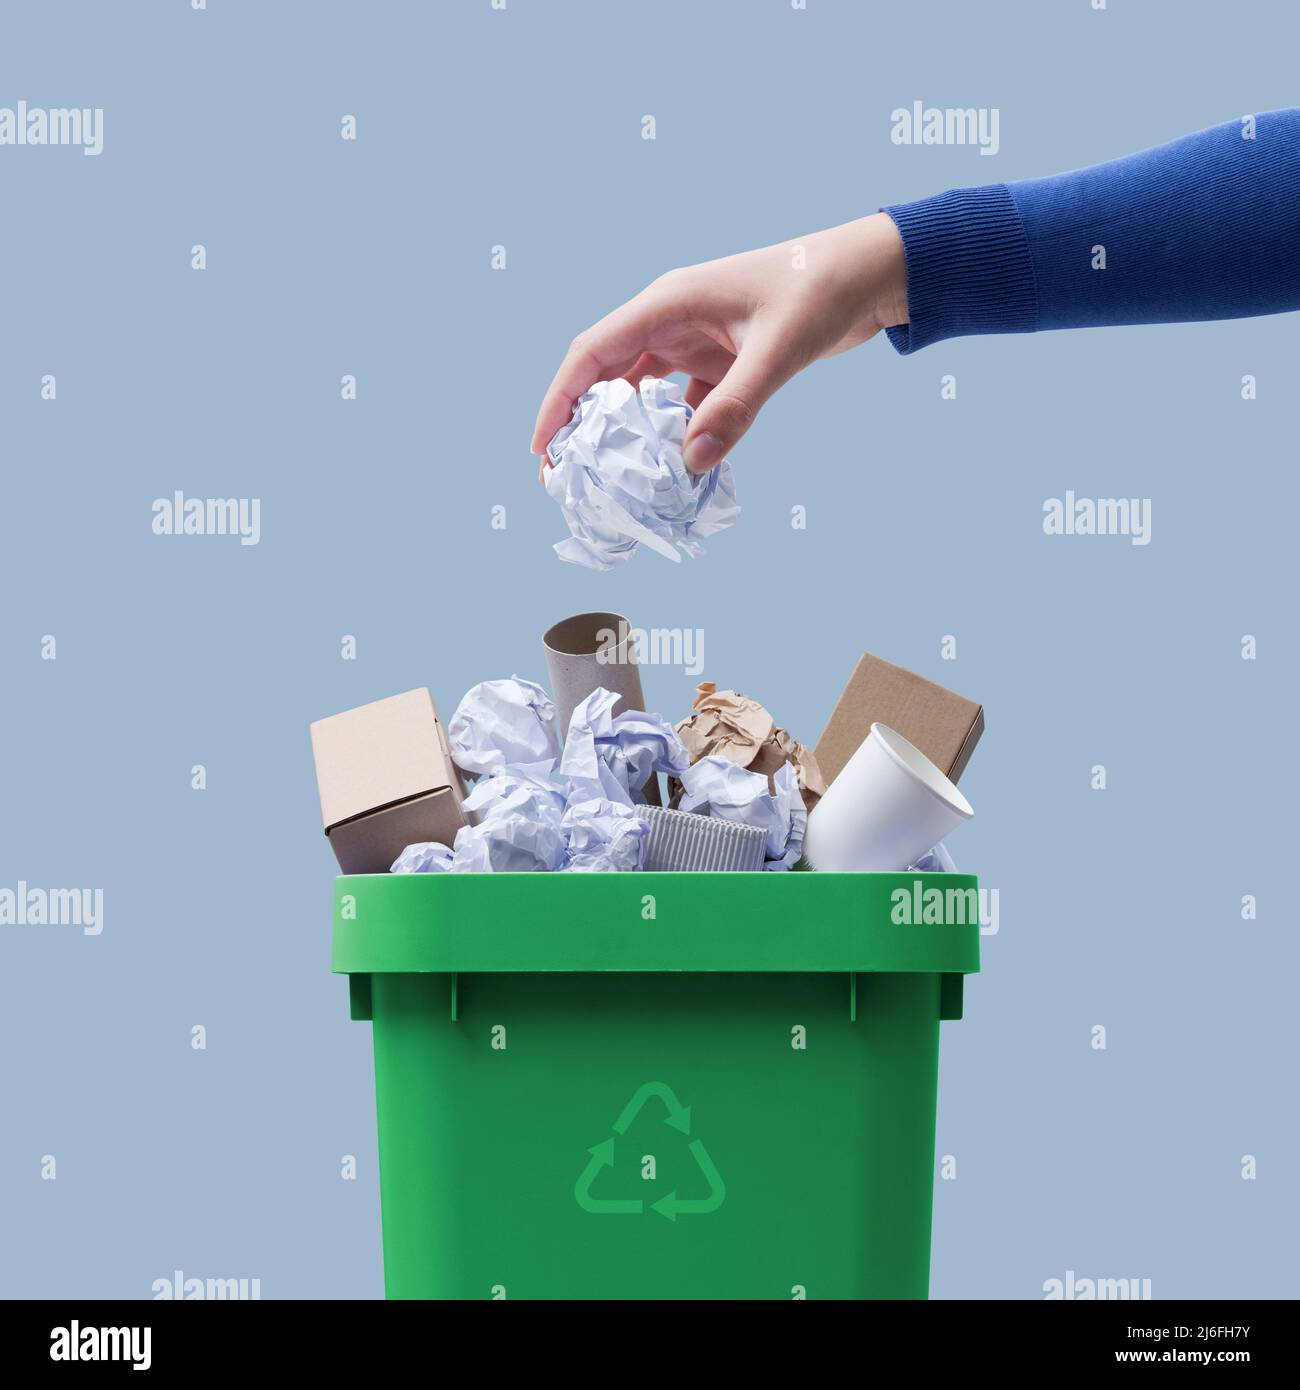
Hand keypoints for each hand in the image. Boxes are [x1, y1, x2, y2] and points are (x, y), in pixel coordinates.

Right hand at [531, 212, 907, 473]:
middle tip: (565, 478)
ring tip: (612, 481)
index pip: (593, 353)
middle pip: (607, 376)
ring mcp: (695, 341)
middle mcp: (672, 320)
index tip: (542, 447)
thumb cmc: (820, 290)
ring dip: (630, 434)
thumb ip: (735, 407)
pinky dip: (678, 435)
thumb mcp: (777, 350)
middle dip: (583, 425)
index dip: (560, 399)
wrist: (869, 274)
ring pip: (644, 393)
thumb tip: (691, 464)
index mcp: (668, 303)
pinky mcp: (721, 360)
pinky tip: (677, 470)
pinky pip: (685, 404)